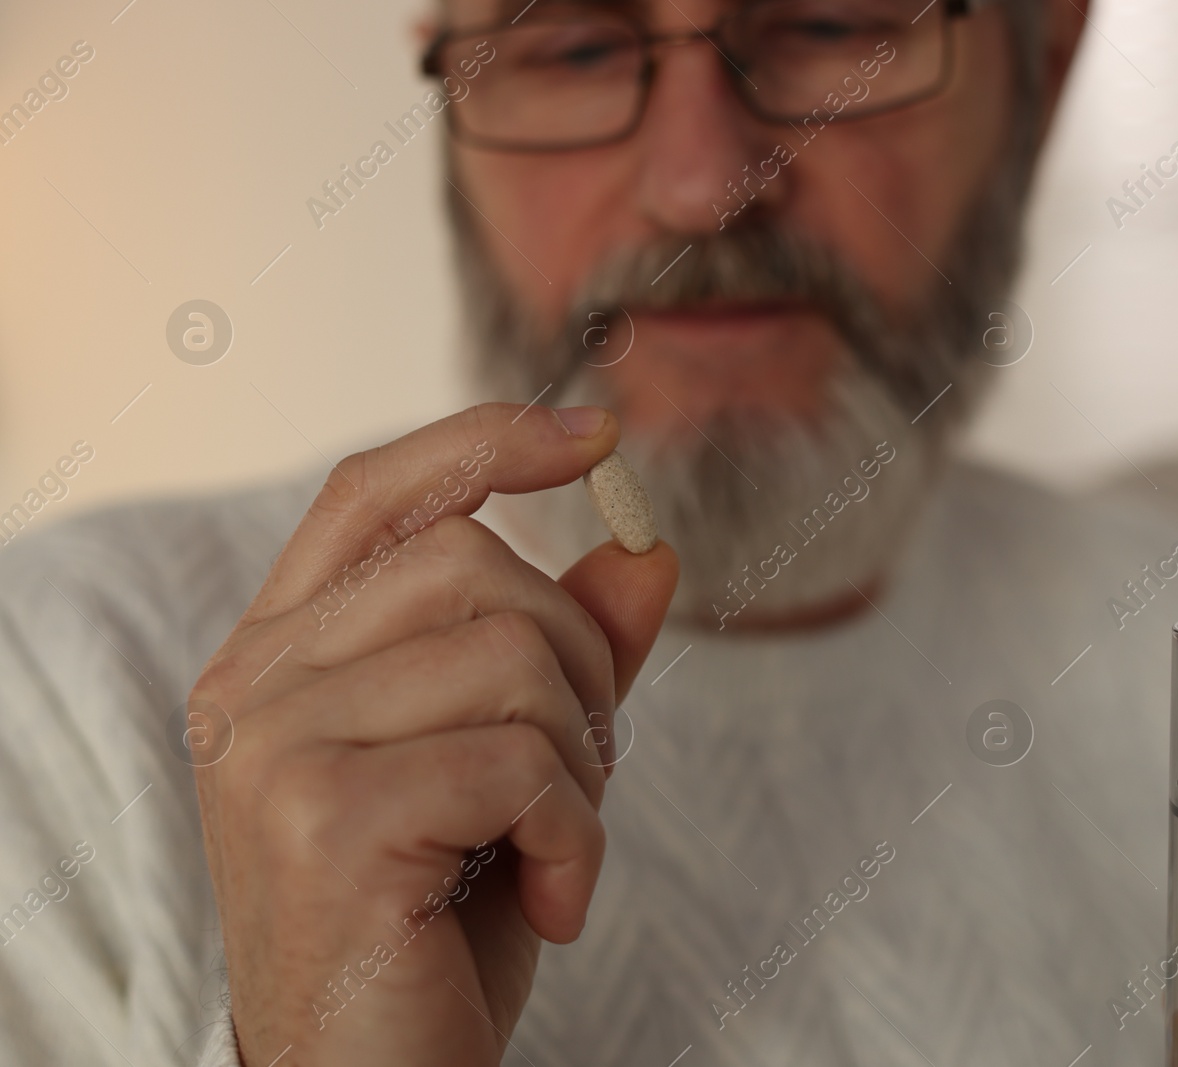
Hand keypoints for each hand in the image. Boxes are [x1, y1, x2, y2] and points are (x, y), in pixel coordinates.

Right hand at [188, 404, 677, 1065]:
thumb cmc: (436, 925)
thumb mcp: (515, 771)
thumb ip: (569, 657)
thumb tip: (647, 551)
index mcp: (285, 657)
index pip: (374, 494)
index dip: (485, 442)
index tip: (596, 435)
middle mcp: (257, 685)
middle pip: (474, 564)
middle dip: (576, 662)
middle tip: (576, 781)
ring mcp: (278, 747)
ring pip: (508, 651)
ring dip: (580, 756)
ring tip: (555, 847)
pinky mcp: (324, 817)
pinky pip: (520, 759)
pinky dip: (576, 834)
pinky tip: (553, 906)